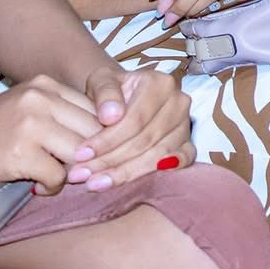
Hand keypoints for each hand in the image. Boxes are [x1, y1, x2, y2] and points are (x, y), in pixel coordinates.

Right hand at [0, 76, 106, 192]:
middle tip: (81, 173)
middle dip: (92, 157)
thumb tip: (110, 135)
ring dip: (74, 173)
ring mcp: (30, 124)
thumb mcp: (28, 108)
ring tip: (58, 178)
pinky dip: (52, 188)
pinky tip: (38, 186)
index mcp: (46, 84)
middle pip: (92, 131)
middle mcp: (40, 98)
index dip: (101, 137)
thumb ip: (63, 114)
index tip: (94, 155)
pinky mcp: (19, 153)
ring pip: (80, 154)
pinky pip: (58, 176)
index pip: (95, 110)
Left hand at [75, 67, 194, 188]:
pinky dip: (157, 176)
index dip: (107, 140)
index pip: (134, 120)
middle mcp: (178, 102)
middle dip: (111, 161)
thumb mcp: (101, 81)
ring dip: (125, 174)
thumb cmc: (111, 92)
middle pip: (144, 140)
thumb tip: (111, 116)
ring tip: (96, 183)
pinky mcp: (188, 145)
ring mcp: (186, 125)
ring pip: (157, 156)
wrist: (123, 98)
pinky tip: (136, 186)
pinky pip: (178, 165)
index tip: (81, 154)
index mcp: (160, 83)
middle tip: (82, 175)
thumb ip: (104, 93)